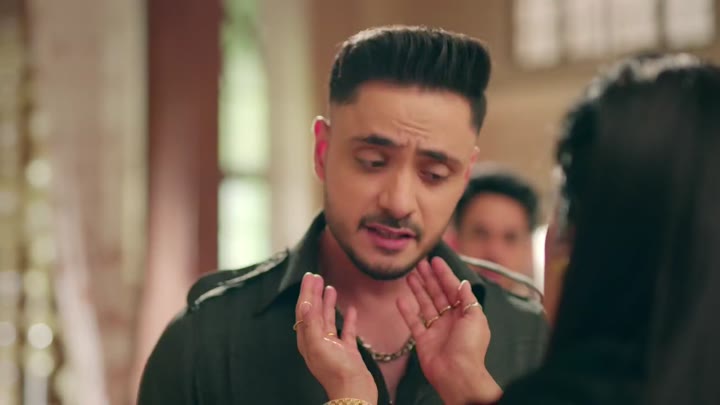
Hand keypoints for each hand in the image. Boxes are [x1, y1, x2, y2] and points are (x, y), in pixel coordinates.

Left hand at [295, 273, 377, 403]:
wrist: (355, 392)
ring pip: (329, 319)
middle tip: (317, 276)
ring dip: (328, 303)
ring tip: (330, 287)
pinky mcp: (347, 351)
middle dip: (315, 293)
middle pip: (314, 312)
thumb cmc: (335, 371)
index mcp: (308, 339)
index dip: (306, 292)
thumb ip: (311, 324)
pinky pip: (347, 331)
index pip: (304, 310)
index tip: (309, 276)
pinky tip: (352, 309)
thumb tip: (305, 303)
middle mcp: (318, 341)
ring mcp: (333, 346)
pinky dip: (348, 319)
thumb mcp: (319, 345)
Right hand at [396, 258, 501, 404]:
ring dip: (418, 289)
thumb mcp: (475, 318)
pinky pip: (413, 322)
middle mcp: (450, 319)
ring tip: (409, 275)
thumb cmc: (470, 347)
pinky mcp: (423, 339)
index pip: (453, 288)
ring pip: (425, 304)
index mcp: (464, 313)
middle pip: (438, 294)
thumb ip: (467, 299)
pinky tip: (400, 299)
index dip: (445, 274)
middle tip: (420, 263)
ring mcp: (435, 329)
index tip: (435, 261)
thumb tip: (463, 283)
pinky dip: (406, 311)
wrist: (457, 374)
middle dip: (429, 278)